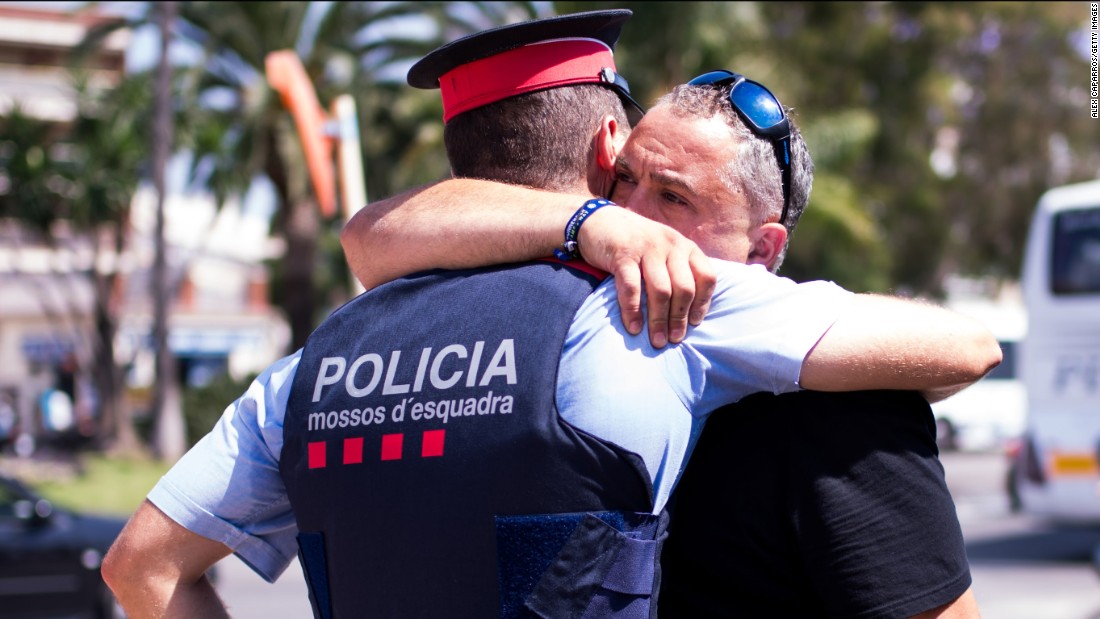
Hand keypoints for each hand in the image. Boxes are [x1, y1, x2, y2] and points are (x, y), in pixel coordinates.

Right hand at [578, 206, 715, 347]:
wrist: (598, 220)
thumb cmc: (635, 243)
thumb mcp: (663, 249)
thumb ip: (677, 271)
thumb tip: (687, 313)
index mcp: (685, 246)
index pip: (707, 277)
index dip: (703, 303)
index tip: (694, 323)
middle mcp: (671, 245)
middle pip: (685, 288)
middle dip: (680, 318)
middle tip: (674, 339)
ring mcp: (647, 248)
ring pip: (661, 291)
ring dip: (659, 320)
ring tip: (657, 341)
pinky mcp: (623, 254)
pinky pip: (632, 287)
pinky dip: (633, 311)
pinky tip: (634, 327)